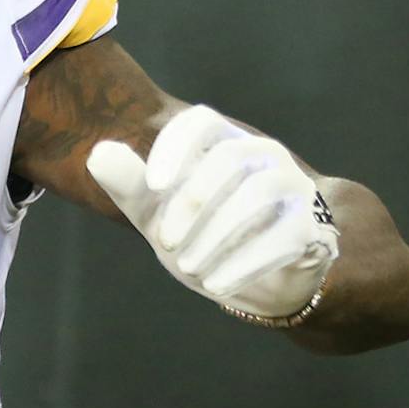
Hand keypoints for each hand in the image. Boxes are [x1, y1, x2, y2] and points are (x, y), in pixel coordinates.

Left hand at [86, 105, 339, 320]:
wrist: (250, 278)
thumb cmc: (197, 233)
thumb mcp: (156, 214)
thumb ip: (129, 186)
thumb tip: (98, 153)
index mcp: (220, 142)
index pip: (200, 122)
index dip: (176, 147)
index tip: (153, 186)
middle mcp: (262, 155)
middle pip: (228, 158)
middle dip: (191, 203)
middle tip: (166, 243)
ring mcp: (292, 187)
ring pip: (257, 194)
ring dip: (217, 235)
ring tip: (190, 270)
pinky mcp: (310, 225)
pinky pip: (284, 235)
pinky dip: (246, 263)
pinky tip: (217, 286)